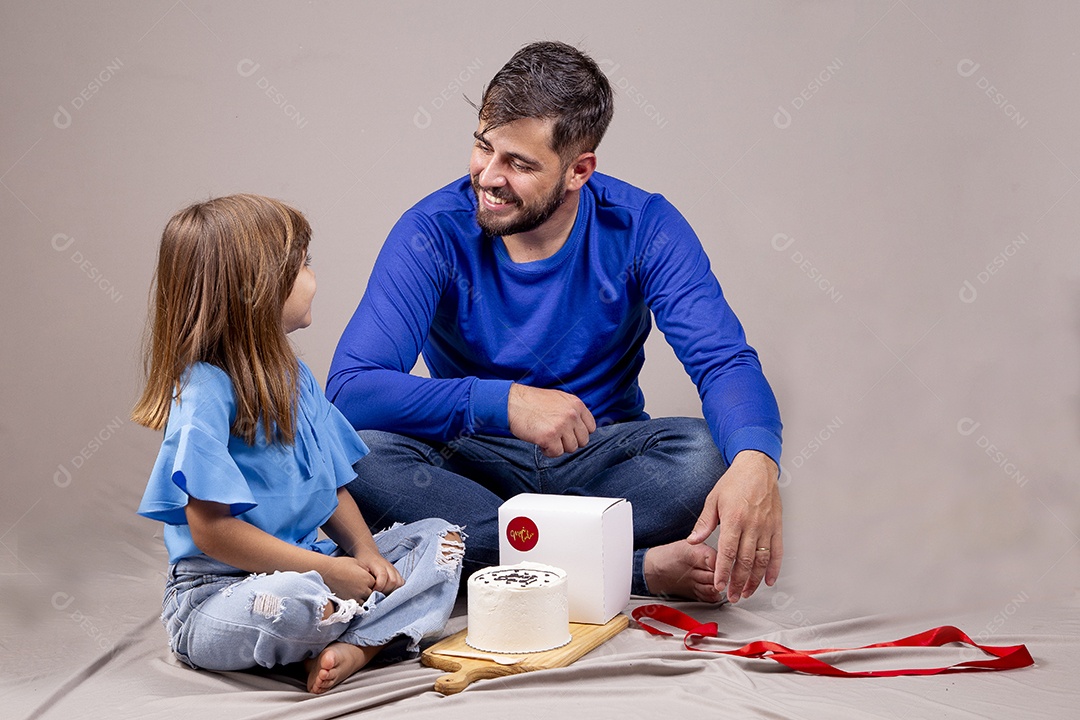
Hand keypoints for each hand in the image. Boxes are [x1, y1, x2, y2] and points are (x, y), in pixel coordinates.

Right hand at [321, 556, 378, 600]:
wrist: (326, 572)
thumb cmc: (340, 564)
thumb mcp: (356, 562)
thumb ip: (365, 569)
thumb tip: (369, 573)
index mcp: (367, 578)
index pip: (376, 584)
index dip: (372, 582)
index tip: (367, 580)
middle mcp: (363, 589)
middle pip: (372, 593)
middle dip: (369, 590)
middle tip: (362, 587)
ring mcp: (356, 596)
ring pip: (366, 600)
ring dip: (364, 598)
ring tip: (358, 593)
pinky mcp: (348, 601)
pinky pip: (357, 605)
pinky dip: (357, 602)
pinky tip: (353, 597)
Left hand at [353, 551, 403, 594]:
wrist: (369, 553)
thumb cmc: (363, 561)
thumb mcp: (360, 567)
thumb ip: (364, 577)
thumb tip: (366, 590)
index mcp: (378, 564)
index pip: (383, 576)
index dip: (379, 586)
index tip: (372, 591)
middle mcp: (389, 566)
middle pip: (393, 581)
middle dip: (385, 591)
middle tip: (377, 594)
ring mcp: (394, 569)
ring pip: (399, 583)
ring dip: (391, 591)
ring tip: (382, 594)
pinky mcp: (397, 573)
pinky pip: (401, 582)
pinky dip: (397, 589)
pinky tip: (388, 591)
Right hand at [507, 384, 595, 456]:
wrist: (511, 402)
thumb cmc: (532, 402)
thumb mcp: (558, 399)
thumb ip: (572, 411)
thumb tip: (582, 427)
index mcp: (576, 404)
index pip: (591, 427)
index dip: (579, 433)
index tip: (568, 433)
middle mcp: (572, 414)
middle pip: (583, 440)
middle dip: (569, 441)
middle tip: (556, 437)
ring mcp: (561, 425)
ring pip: (571, 448)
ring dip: (559, 446)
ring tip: (547, 438)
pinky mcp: (549, 436)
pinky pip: (556, 453)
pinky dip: (548, 451)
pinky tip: (540, 441)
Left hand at [687, 450, 781, 602]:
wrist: (757, 467)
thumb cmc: (734, 482)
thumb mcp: (712, 500)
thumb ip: (704, 523)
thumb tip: (693, 541)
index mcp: (734, 519)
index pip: (728, 553)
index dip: (724, 573)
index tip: (719, 586)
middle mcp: (752, 526)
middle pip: (745, 562)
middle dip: (738, 583)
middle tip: (733, 596)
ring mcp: (766, 527)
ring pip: (761, 561)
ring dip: (754, 580)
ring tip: (747, 593)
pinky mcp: (777, 527)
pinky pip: (777, 552)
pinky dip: (774, 568)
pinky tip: (768, 581)